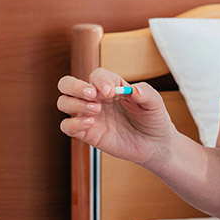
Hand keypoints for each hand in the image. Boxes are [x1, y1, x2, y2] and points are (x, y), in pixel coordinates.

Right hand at [57, 68, 176, 165]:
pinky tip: (90, 123)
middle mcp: (95, 98)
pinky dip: (73, 123)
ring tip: (96, 110)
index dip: (100, 80)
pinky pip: (67, 126)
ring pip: (64, 102)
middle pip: (67, 83)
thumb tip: (134, 90)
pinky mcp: (87, 133)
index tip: (110, 92)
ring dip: (74, 103)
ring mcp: (89, 115)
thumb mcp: (155, 103)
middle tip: (91, 95)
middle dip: (74, 86)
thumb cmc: (153, 119)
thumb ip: (146, 92)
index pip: (96, 75)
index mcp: (110, 86)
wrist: (155, 145)